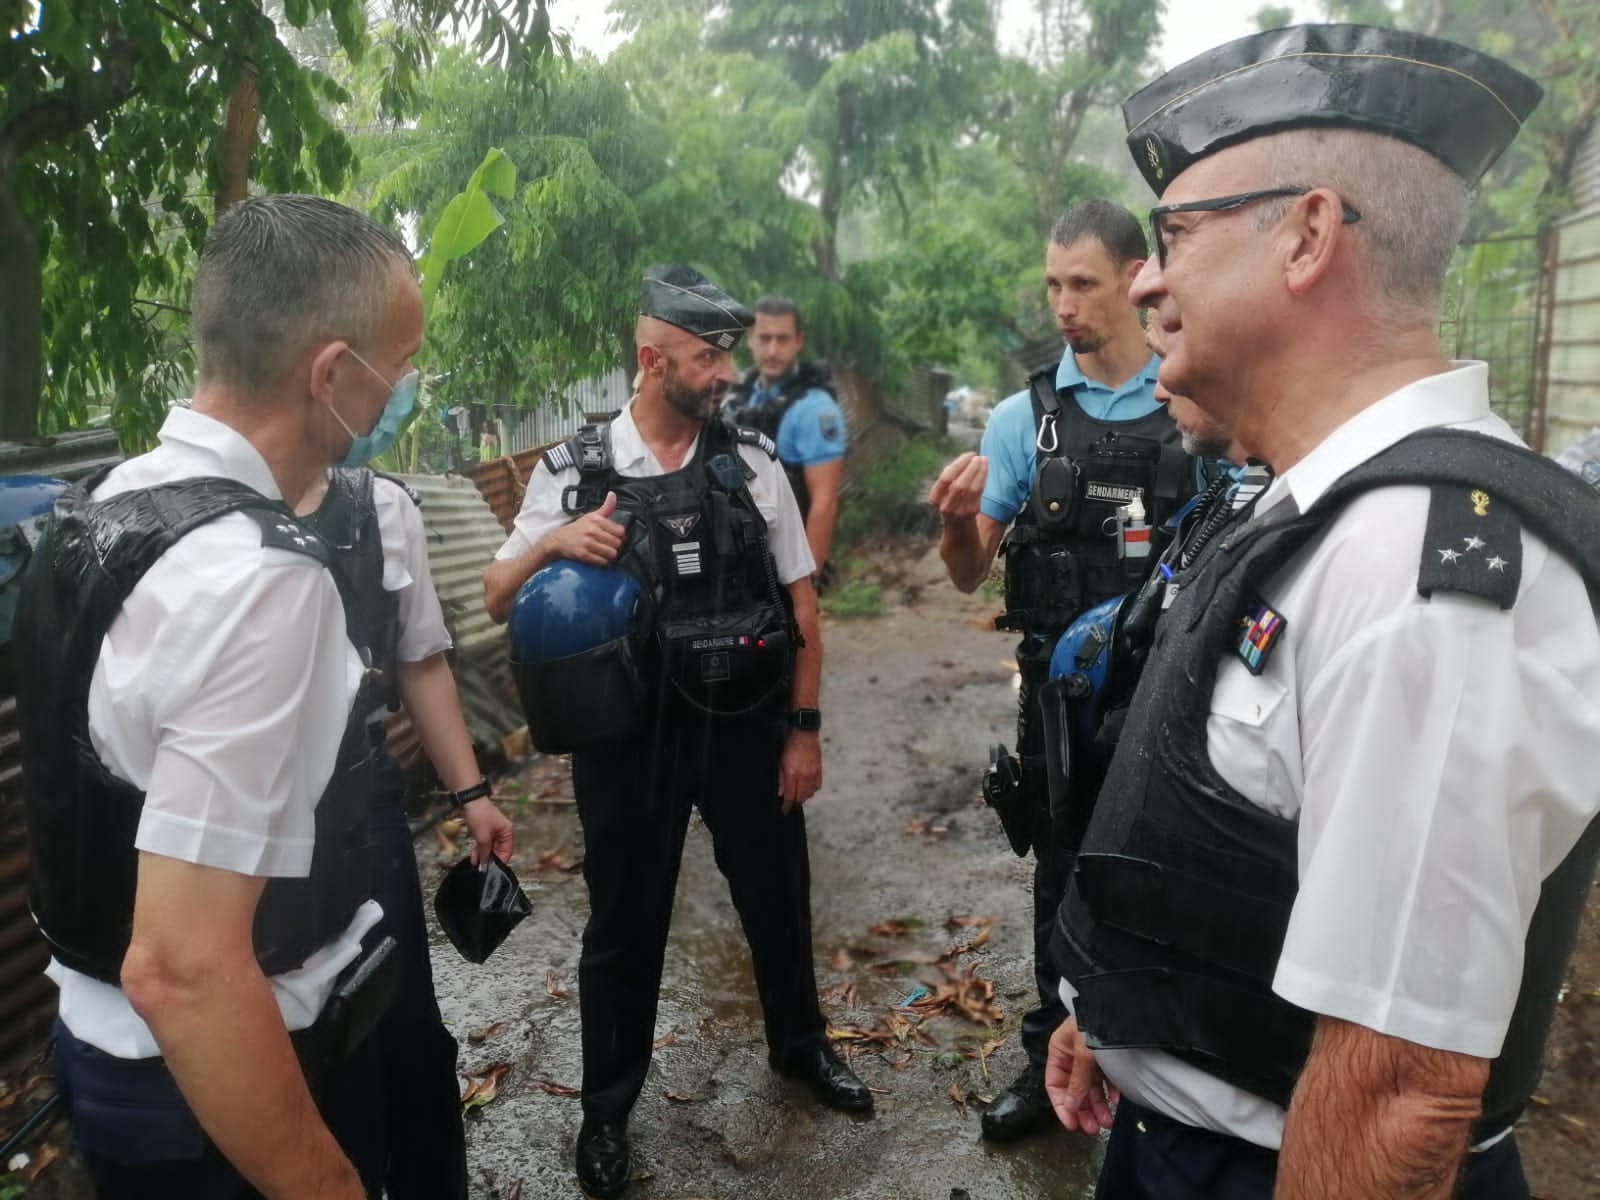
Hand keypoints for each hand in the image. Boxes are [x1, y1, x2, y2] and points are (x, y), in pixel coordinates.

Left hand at [461, 796, 514, 865]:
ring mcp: (493, 831)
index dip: (500, 861)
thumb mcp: (483, 837)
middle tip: (482, 868)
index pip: (507, 851)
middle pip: (498, 850)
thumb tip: (485, 864)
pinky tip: (474, 858)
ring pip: (489, 847)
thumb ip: (485, 851)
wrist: (469, 801)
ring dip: (483, 855)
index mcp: (507, 832)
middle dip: (490, 859)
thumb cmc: (480, 817)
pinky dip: (479, 849)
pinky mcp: (484, 830)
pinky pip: (483, 843)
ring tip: (476, 865)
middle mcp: (502, 832)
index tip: (492, 869)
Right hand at [547, 491, 624, 564]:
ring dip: (610, 555)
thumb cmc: (578, 528)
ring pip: (611, 553)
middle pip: (617, 543)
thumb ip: (605, 507)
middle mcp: (592, 531)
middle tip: (610, 546)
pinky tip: (599, 557)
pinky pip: (602, 561)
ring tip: (605, 552)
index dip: (621, 536)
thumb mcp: (591, 515)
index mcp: (596, 520)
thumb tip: (612, 495)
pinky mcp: (583, 555)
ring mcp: (587, 543)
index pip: (620, 531)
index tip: (616, 537)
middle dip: (616, 546)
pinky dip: (603, 561)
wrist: (559, 540)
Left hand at [778, 730, 820, 812]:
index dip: (787, 805)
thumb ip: (781, 779)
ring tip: (798, 796)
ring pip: (810, 793)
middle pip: (801, 797)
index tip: (784, 810)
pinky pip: (817, 786)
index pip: (790, 795)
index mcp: (793, 774)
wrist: (805, 734)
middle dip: (795, 802)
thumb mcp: (781, 761)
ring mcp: (813, 774)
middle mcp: (804, 776)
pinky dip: (812, 790)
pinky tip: (808, 789)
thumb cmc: (791, 746)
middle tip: (790, 803)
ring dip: (804, 797)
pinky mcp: (819, 770)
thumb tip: (781, 793)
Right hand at [927, 452, 987, 522]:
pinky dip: (982, 478)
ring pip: (970, 488)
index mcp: (935, 498)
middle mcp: (945, 506)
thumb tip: (966, 459)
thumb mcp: (945, 492)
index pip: (945, 478)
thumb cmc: (952, 503)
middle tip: (977, 456)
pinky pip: (978, 493)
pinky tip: (985, 469)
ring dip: (978, 472)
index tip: (969, 454)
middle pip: (958, 484)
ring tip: (984, 459)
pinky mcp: (971, 512)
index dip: (958, 464)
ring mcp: (959, 511)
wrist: (958, 530)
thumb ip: (951, 477)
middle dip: (969, 467)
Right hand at [1044, 1015, 1117, 1135]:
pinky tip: (1116, 1101)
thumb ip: (1077, 1082)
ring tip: (1108, 1122)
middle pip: (1074, 1089)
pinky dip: (1110, 1091)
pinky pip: (1106, 1078)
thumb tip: (1069, 1107)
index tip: (1071, 1124)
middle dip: (1083, 1110)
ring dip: (1098, 1105)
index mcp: (1059, 1050)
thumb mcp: (1084, 1053)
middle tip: (1092, 1129)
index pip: (1054, 1084)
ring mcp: (1090, 1055)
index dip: (1061, 1106)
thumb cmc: (1094, 1022)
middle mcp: (1073, 1054)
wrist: (1119, 1002)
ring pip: (1091, 1087)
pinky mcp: (1108, 1056)